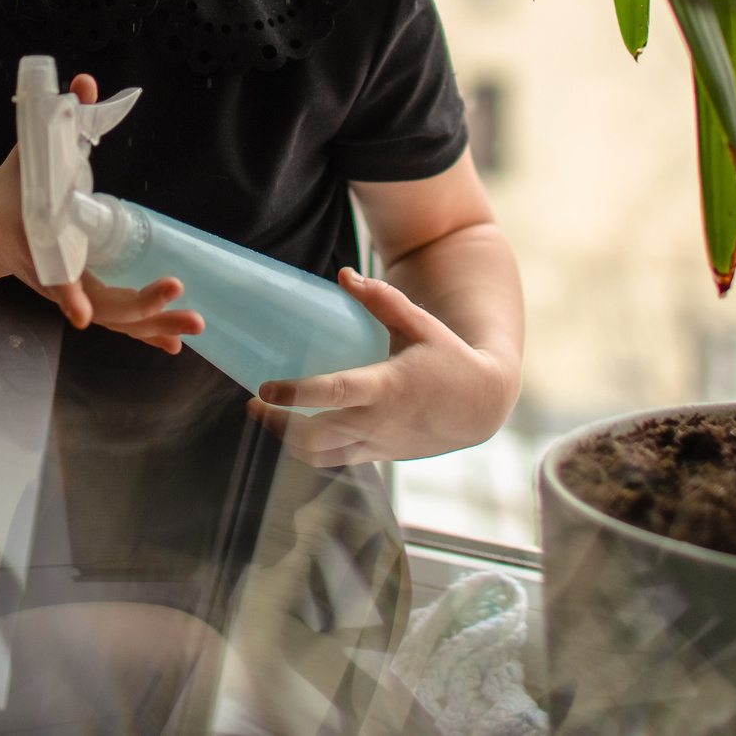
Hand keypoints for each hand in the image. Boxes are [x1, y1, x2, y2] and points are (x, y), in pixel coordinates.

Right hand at [0, 71, 204, 354]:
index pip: (53, 276)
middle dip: (139, 305)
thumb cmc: (15, 186)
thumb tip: (85, 82)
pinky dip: (143, 333)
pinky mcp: (83, 297)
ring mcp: (71, 293)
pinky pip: (116, 321)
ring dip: (151, 326)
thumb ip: (61, 118)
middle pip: (98, 306)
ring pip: (113, 320)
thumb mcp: (32, 150)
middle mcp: (57, 277)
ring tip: (193, 326)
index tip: (81, 313)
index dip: (69, 294)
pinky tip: (173, 344)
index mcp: (40, 246)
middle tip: (178, 293)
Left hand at [245, 269, 514, 465]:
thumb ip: (382, 299)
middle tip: (255, 406)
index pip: (333, 395)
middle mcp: (379, 421)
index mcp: (388, 386)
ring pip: (322, 457)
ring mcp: (378, 444)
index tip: (264, 389)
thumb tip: (343, 274)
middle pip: (316, 437)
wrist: (481, 407)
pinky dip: (310, 451)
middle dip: (279, 426)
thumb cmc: (449, 358)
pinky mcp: (379, 456)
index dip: (295, 395)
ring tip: (266, 419)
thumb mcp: (420, 324)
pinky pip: (337, 461)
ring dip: (288, 443)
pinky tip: (293, 432)